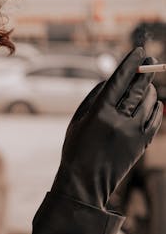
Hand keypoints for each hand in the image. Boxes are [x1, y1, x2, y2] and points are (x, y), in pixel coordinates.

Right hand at [51, 47, 162, 209]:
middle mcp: (118, 121)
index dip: (130, 64)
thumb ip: (94, 98)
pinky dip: (156, 108)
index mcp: (99, 114)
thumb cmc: (77, 148)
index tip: (138, 52)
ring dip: (151, 90)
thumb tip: (111, 80)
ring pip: (149, 102)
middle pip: (138, 89)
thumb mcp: (77, 121)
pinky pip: (155, 119)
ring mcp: (133, 133)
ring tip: (148, 85)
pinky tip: (154, 102)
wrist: (86, 182)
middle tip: (151, 59)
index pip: (119, 81)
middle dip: (146, 72)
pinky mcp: (142, 144)